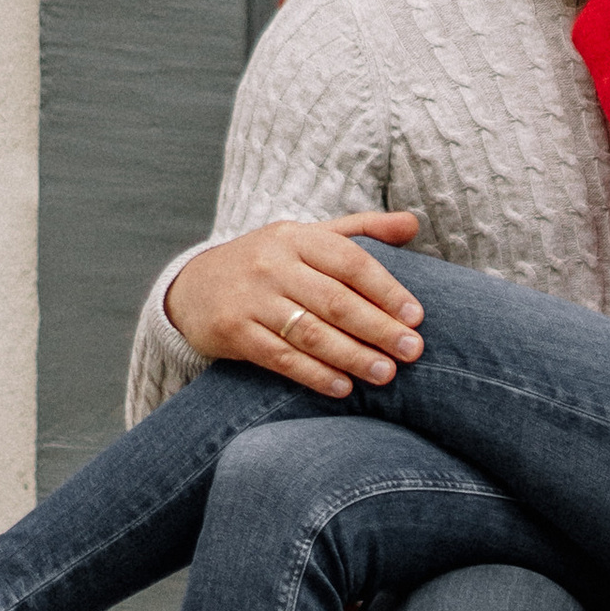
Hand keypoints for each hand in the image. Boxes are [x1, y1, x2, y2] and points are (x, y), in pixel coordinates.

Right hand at [165, 213, 425, 396]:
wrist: (193, 286)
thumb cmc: (268, 262)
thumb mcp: (307, 237)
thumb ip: (361, 230)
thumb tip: (412, 223)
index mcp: (297, 237)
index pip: (350, 261)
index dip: (386, 289)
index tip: (416, 316)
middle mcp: (273, 264)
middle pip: (334, 300)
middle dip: (377, 327)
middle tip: (412, 350)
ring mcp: (251, 298)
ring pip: (310, 332)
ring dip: (351, 355)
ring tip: (385, 373)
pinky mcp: (233, 331)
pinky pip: (280, 357)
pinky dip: (314, 374)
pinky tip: (342, 387)